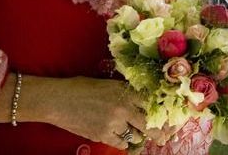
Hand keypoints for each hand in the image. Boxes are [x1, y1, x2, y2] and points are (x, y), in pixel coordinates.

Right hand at [41, 77, 175, 149]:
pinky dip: (123, 140)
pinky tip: (122, 135)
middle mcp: (122, 108)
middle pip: (149, 124)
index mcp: (124, 92)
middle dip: (159, 131)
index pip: (151, 103)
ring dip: (138, 134)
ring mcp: (113, 123)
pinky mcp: (103, 135)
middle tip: (165, 136)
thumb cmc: (81, 87)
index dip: (161, 111)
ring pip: (136, 135)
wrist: (58, 100)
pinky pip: (121, 143)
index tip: (169, 117)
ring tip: (137, 132)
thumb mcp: (108, 84)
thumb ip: (125, 91)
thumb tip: (142, 98)